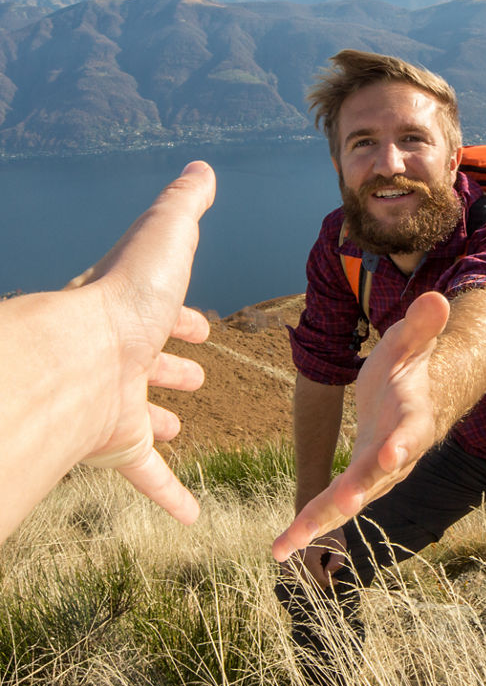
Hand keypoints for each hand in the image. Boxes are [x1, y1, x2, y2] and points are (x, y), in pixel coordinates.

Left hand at [68, 160, 215, 524]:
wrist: (82, 357)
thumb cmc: (127, 296)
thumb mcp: (166, 235)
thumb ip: (186, 204)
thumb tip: (202, 169)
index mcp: (130, 311)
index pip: (158, 311)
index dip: (180, 316)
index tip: (201, 323)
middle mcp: (119, 358)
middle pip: (146, 363)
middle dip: (170, 366)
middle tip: (192, 376)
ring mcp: (115, 404)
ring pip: (139, 417)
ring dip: (158, 422)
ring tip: (179, 424)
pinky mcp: (116, 445)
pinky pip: (146, 476)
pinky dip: (169, 495)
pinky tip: (190, 516)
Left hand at [273, 291, 450, 561]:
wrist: (414, 402)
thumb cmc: (409, 370)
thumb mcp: (411, 344)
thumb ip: (421, 326)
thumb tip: (436, 299)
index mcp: (412, 419)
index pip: (411, 433)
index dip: (403, 445)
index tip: (392, 455)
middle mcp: (396, 455)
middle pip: (377, 476)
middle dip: (358, 492)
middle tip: (341, 506)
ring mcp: (374, 474)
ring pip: (349, 501)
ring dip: (321, 521)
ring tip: (289, 542)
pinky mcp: (354, 484)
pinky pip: (330, 508)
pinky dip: (306, 527)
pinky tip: (279, 549)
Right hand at [280, 526, 348, 589]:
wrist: (311, 516)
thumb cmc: (328, 530)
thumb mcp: (339, 542)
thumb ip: (337, 559)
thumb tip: (329, 573)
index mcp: (307, 555)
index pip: (318, 579)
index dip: (328, 582)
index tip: (336, 581)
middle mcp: (294, 558)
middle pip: (307, 582)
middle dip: (320, 582)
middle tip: (331, 579)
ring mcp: (286, 559)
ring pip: (299, 579)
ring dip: (311, 579)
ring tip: (322, 570)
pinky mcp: (283, 559)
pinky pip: (290, 574)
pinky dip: (301, 574)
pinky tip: (311, 568)